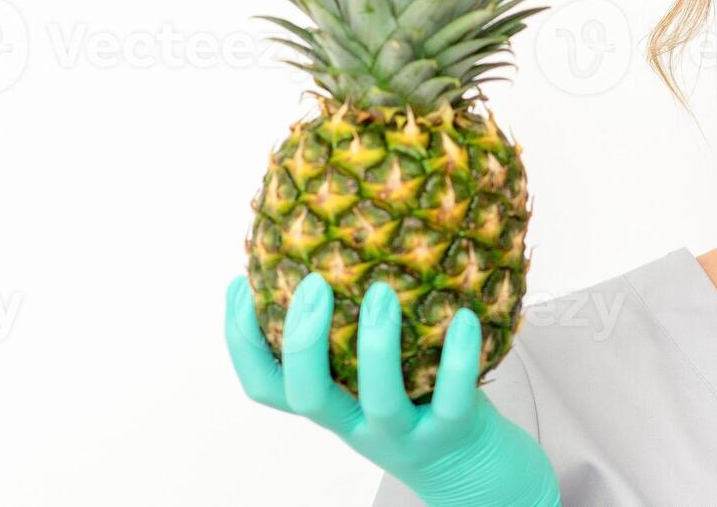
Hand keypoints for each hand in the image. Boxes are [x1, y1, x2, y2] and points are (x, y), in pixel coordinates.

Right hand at [225, 273, 559, 506]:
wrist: (477, 473)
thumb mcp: (374, 373)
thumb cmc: (422, 403)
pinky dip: (458, 359)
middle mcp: (356, 425)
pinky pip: (453, 402)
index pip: (265, 384)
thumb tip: (328, 244)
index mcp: (330, 404)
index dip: (241, 341)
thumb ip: (350, 330)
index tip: (239, 284)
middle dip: (302, 340)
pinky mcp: (452, 438)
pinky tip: (464, 316)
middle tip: (314, 283)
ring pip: (379, 401)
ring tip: (381, 292)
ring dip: (376, 346)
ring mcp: (402, 437)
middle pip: (307, 396)